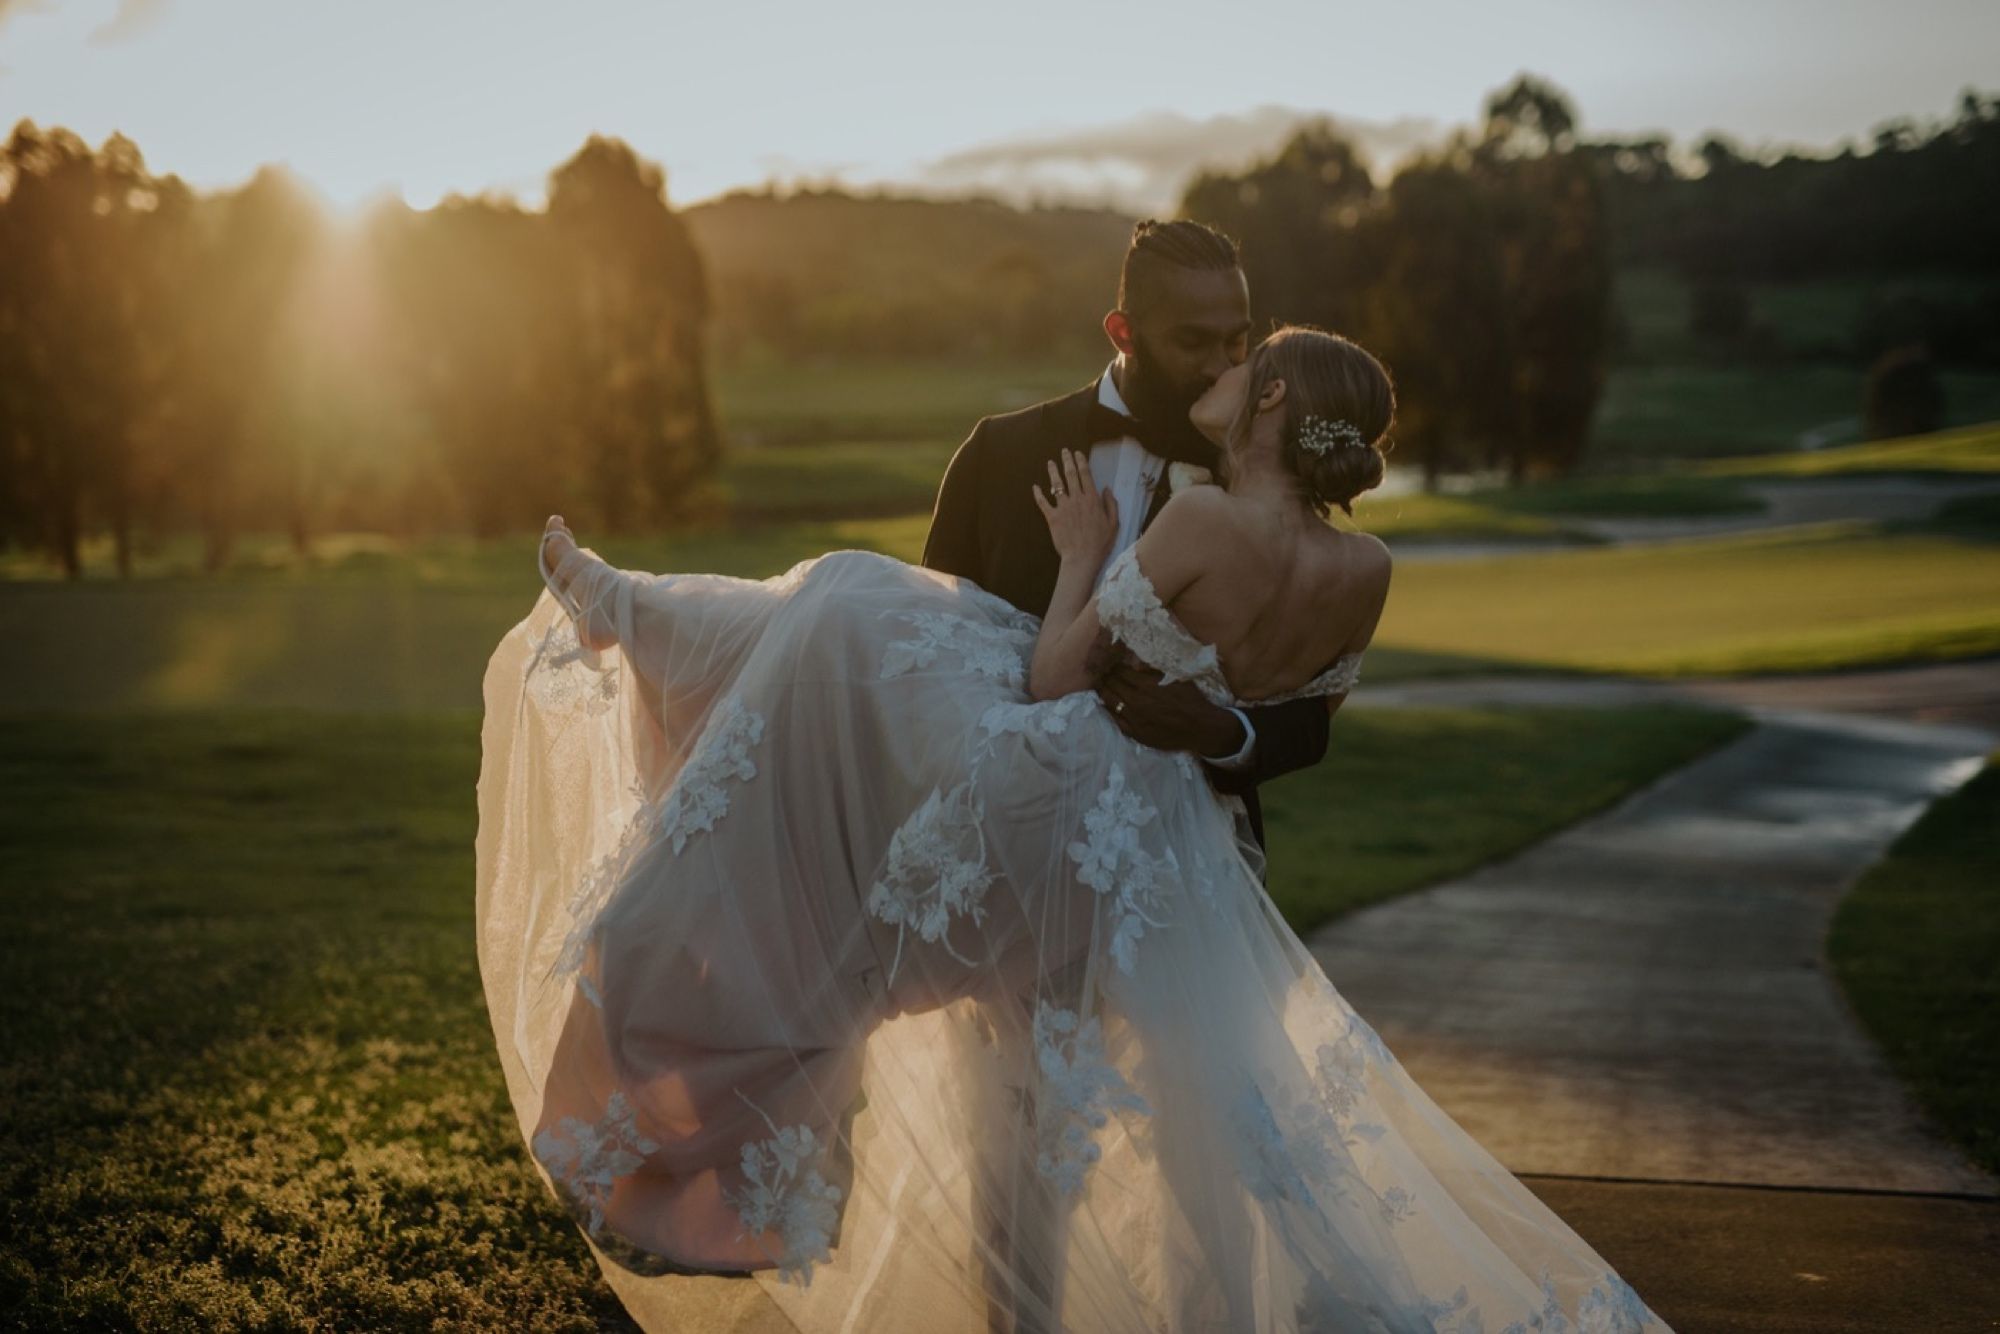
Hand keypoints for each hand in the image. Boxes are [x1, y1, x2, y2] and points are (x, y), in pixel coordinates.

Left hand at [1031, 447, 1117, 566]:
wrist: (1082, 558)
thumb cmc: (1100, 543)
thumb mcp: (1114, 523)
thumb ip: (1111, 504)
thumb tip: (1106, 488)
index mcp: (1092, 499)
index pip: (1086, 475)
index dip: (1081, 462)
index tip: (1078, 453)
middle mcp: (1077, 499)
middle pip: (1070, 475)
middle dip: (1067, 460)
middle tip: (1064, 451)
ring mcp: (1063, 507)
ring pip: (1056, 485)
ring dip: (1053, 472)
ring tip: (1050, 463)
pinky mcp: (1052, 517)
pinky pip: (1043, 503)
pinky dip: (1038, 494)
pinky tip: (1035, 487)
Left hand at [1093, 642, 1247, 757]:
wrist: (1200, 727)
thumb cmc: (1191, 699)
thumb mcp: (1174, 677)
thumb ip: (1153, 671)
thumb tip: (1135, 663)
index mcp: (1145, 685)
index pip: (1120, 672)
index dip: (1114, 666)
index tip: (1111, 663)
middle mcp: (1136, 701)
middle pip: (1112, 685)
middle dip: (1106, 677)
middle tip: (1103, 673)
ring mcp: (1134, 719)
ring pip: (1109, 702)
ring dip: (1104, 691)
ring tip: (1102, 686)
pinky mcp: (1136, 733)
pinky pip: (1115, 720)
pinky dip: (1109, 710)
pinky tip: (1108, 705)